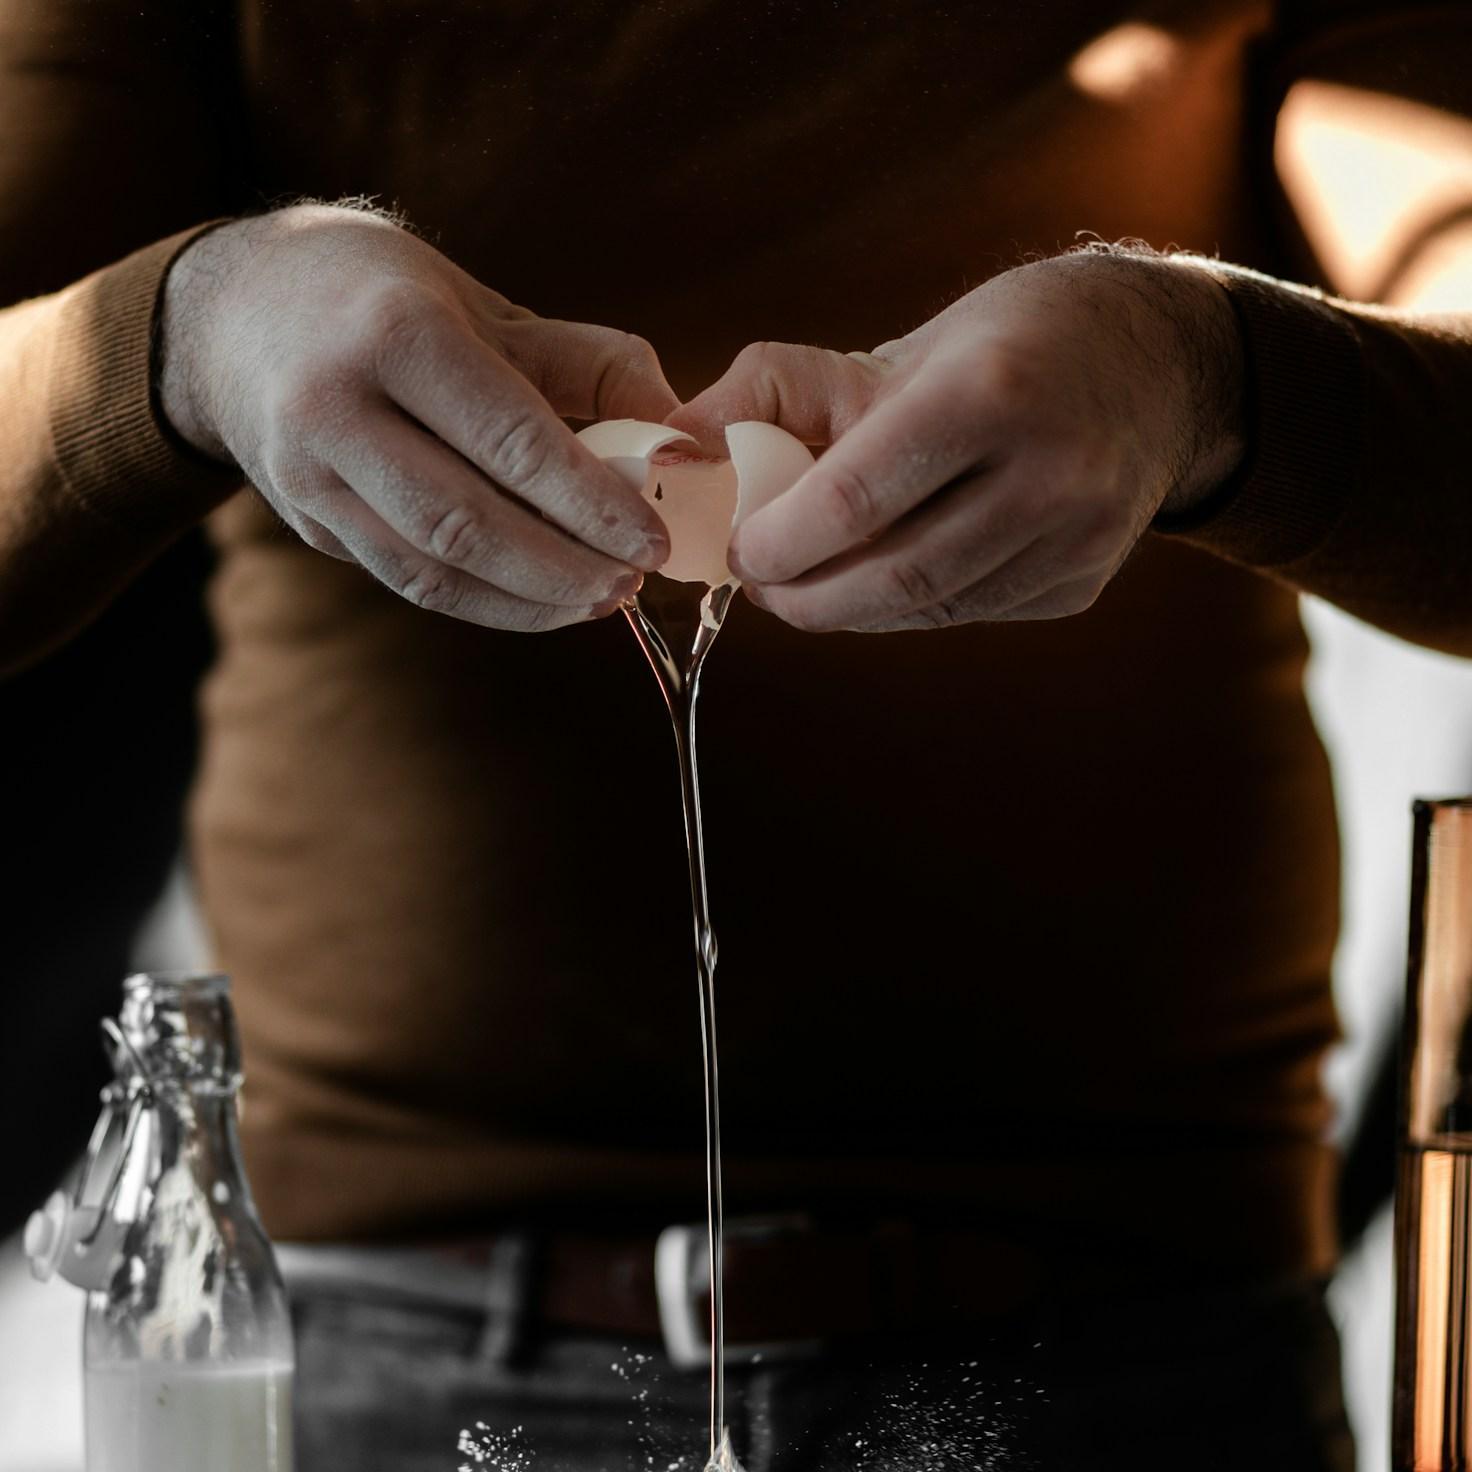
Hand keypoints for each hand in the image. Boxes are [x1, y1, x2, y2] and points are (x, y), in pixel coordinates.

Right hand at [159, 204, 675, 630]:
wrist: (234, 313)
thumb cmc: (383, 297)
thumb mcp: (486, 304)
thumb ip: (589, 366)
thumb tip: (684, 441)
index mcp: (394, 332)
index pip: (510, 440)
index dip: (592, 503)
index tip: (654, 541)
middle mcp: (336, 405)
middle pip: (466, 521)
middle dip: (564, 567)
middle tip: (634, 584)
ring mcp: (308, 473)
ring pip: (432, 568)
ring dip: (529, 599)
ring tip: (600, 600)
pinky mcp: (307, 521)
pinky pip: (407, 580)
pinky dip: (485, 602)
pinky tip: (541, 601)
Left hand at [668, 249, 1244, 630]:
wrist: (1154, 367)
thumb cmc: (1002, 342)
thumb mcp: (896, 345)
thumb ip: (776, 391)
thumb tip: (677, 447)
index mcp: (988, 393)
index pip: (856, 499)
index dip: (779, 543)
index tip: (738, 553)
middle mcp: (1048, 472)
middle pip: (892, 576)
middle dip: (805, 596)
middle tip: (762, 585)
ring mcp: (1075, 538)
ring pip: (929, 610)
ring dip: (851, 608)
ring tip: (813, 580)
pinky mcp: (1079, 583)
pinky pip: (968, 614)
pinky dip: (909, 608)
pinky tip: (889, 576)